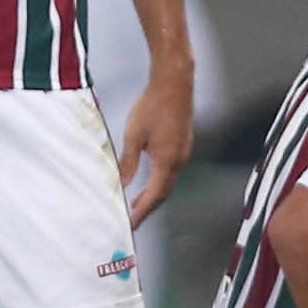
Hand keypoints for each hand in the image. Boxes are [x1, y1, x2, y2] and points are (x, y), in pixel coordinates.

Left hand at [114, 65, 194, 226]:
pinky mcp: (183, 145)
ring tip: (139, 203)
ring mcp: (184, 152)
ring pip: (169, 182)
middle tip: (134, 219)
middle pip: (165, 193)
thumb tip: (123, 183)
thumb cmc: (153, 106)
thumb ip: (128, 162)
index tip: (132, 224)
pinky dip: (161, 181)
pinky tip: (151, 180)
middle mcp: (179, 160)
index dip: (143, 212)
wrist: (174, 84)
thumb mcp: (134, 135)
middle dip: (149, 208)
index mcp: (167, 161)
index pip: (154, 195)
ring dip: (155, 195)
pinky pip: (173, 171)